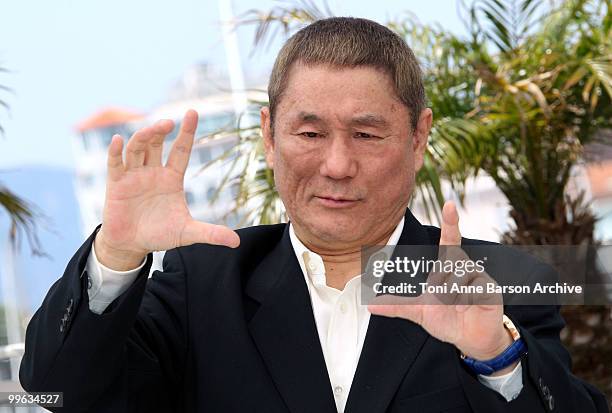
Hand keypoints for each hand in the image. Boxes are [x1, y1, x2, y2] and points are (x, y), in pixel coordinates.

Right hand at [95, 109, 239, 270]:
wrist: (132, 245)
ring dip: (143, 137)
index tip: (192, 112)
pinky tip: (118, 140)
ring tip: (153, 129)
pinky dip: (115, 151)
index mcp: (171, 178)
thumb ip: (210, 234)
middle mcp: (152, 171)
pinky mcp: (116, 183)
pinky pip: (115, 163)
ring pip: (137, 148)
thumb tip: (236, 241)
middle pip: (157, 144)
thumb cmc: (160, 234)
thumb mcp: (187, 233)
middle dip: (161, 131)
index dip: (186, 132)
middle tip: (169, 123)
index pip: (181, 150)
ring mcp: (133, 175)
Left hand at [368, 201, 513, 373]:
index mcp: (447, 268)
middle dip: (441, 286)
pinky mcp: (491, 289)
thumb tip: (370, 304)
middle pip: (448, 263)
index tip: (449, 204)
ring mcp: (479, 277)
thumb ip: (396, 305)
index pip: (449, 240)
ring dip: (452, 294)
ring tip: (456, 305)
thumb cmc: (447, 320)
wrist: (471, 340)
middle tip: (444, 300)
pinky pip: (475, 288)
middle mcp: (464, 267)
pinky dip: (466, 300)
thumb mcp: (418, 312)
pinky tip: (467, 307)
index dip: (450, 222)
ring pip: (460, 276)